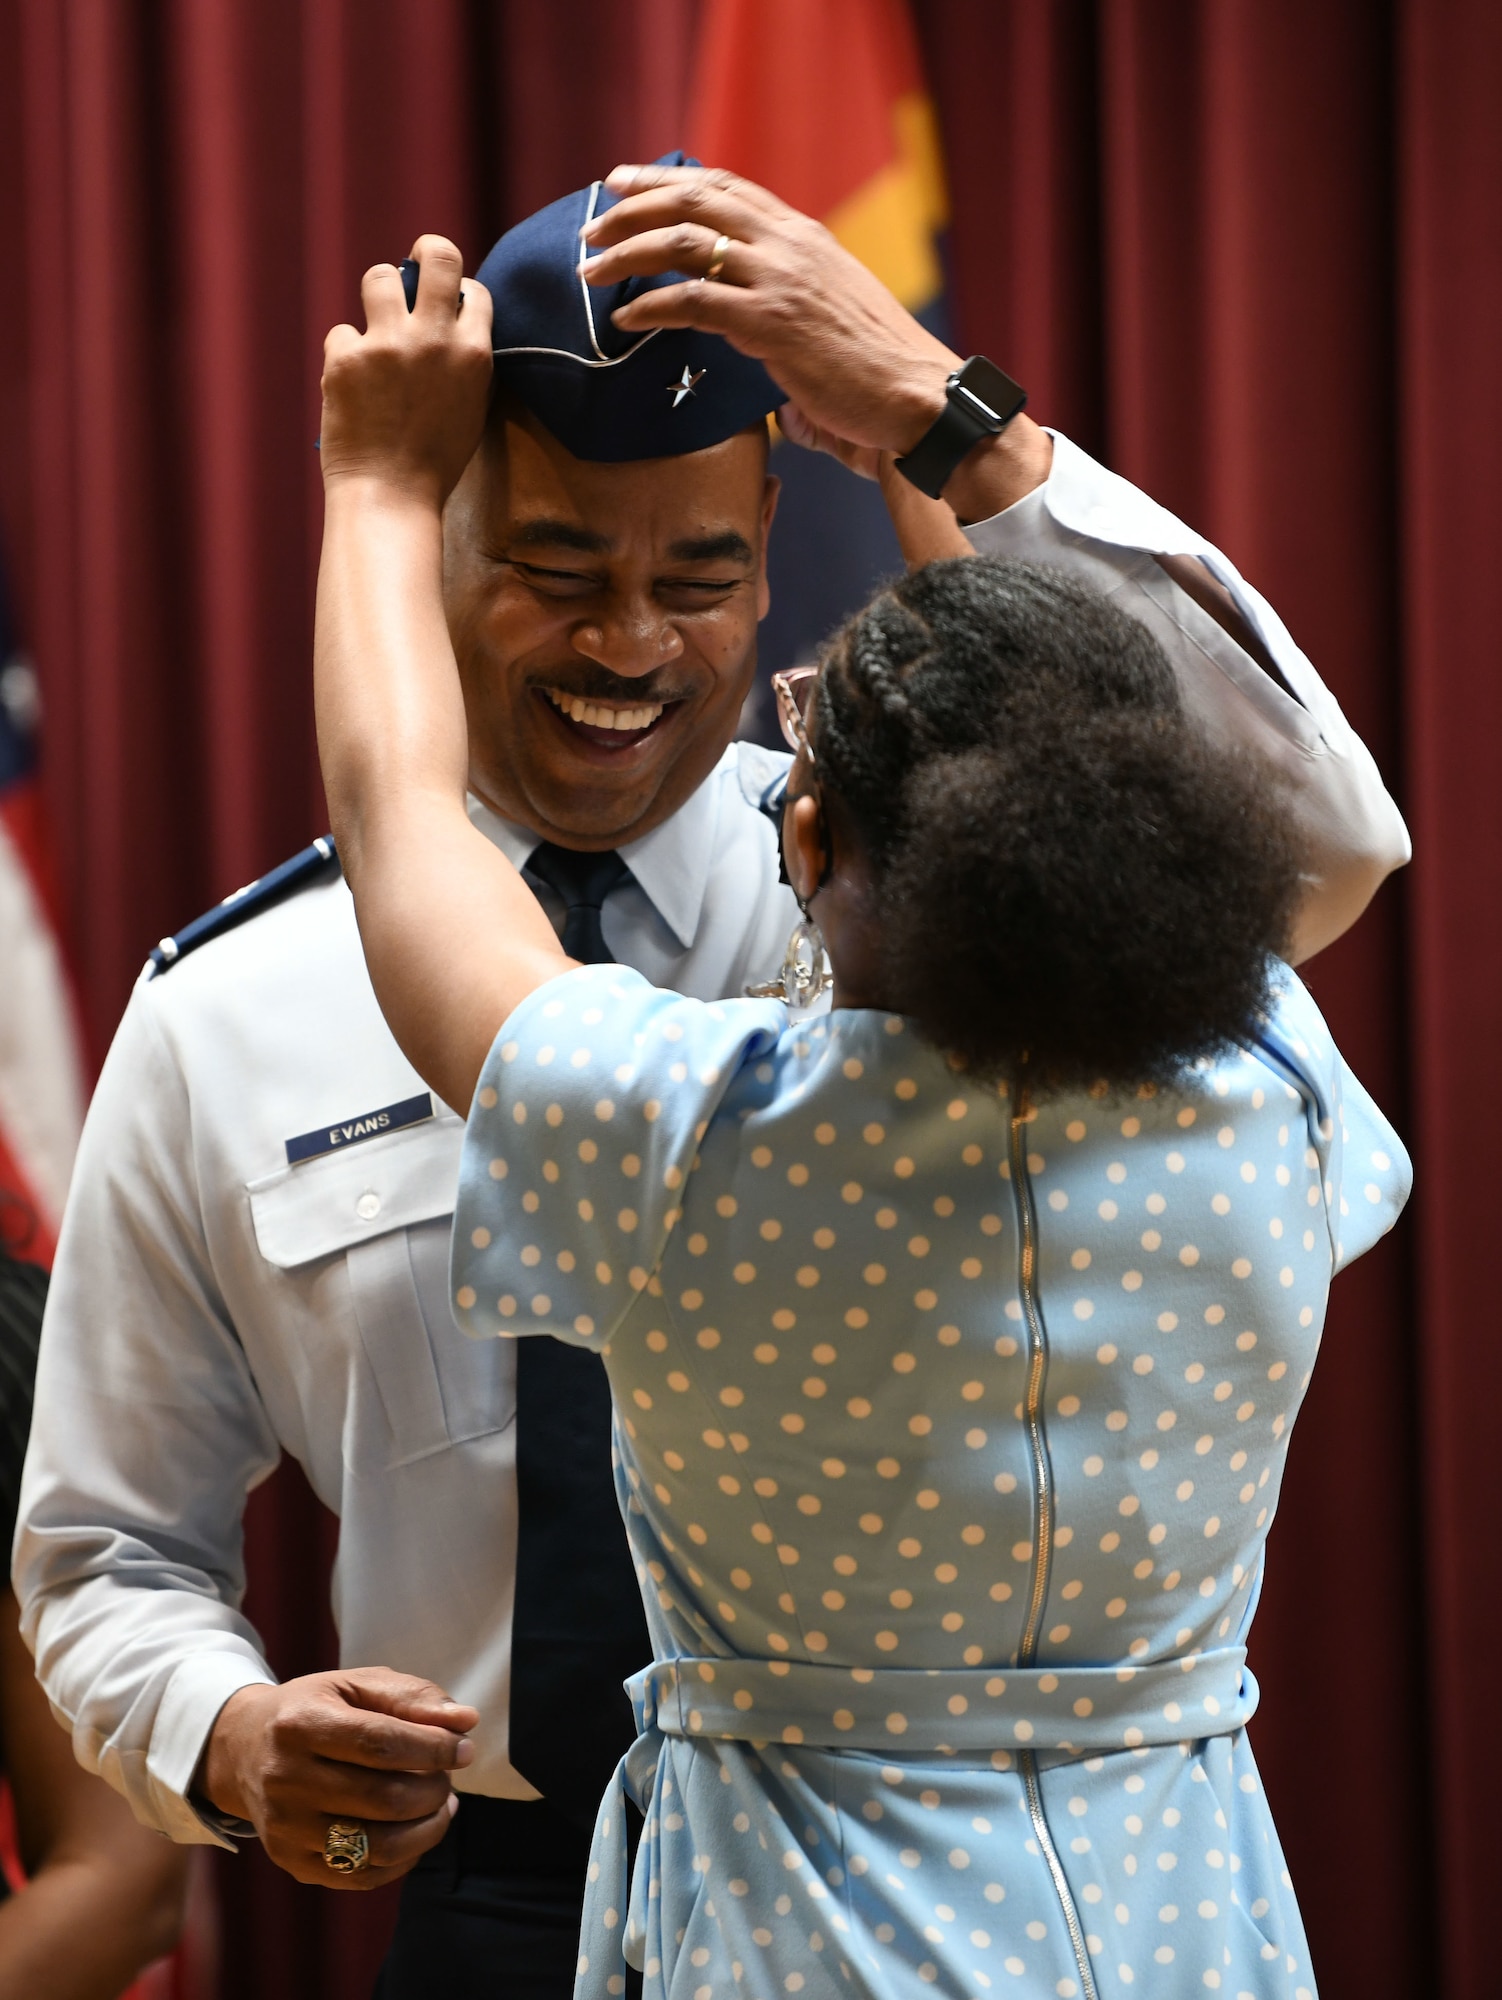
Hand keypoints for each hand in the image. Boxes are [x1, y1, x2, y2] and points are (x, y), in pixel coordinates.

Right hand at [200, 1668, 478, 1889]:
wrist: (245, 1749)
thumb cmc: (314, 1709)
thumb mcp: (356, 1684)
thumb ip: (412, 1696)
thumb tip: (465, 1721)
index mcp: (301, 1723)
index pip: (380, 1743)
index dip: (432, 1748)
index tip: (463, 1748)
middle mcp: (285, 1779)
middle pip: (382, 1798)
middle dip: (433, 1789)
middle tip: (448, 1776)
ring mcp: (286, 1828)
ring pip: (378, 1845)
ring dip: (427, 1828)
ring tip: (441, 1804)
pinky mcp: (291, 1862)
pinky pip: (361, 1875)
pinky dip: (403, 1859)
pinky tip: (415, 1831)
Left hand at [319, 233, 493, 507]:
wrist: (391, 497)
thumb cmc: (434, 461)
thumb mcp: (472, 407)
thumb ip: (466, 361)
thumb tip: (455, 323)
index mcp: (473, 353)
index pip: (472, 289)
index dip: (457, 292)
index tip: (446, 305)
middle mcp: (433, 338)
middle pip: (435, 254)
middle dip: (425, 251)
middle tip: (414, 264)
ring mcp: (387, 344)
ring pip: (379, 276)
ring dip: (378, 294)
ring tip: (378, 325)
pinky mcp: (346, 358)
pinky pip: (342, 332)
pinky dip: (347, 355)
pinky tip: (354, 387)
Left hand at [581, 164, 1050, 517]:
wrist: (921, 400)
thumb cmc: (876, 376)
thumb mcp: (829, 321)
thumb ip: (785, 314)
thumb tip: (755, 344)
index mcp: (805, 238)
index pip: (725, 188)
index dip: (669, 180)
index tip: (625, 183)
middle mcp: (791, 245)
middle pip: (695, 200)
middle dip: (634, 205)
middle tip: (593, 224)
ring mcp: (782, 280)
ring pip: (684, 242)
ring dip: (627, 251)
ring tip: (592, 271)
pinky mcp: (773, 324)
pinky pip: (693, 301)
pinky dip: (650, 306)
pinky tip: (625, 319)